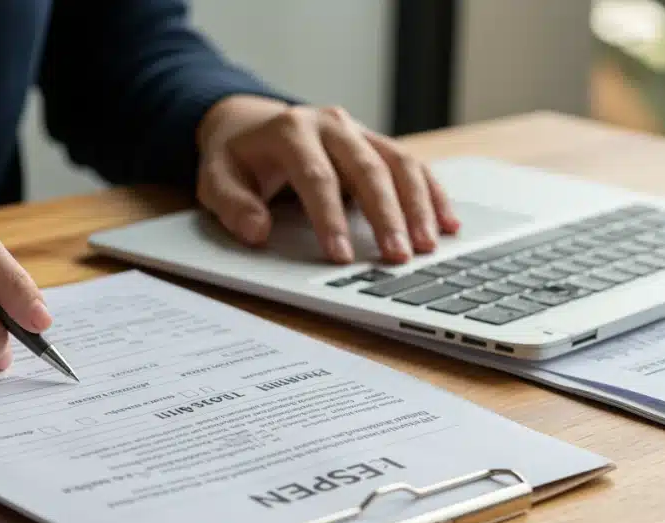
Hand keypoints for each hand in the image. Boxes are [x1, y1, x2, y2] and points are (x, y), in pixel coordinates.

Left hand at [195, 95, 459, 263]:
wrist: (248, 124)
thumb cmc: (236, 158)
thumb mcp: (217, 179)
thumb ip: (232, 205)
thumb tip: (257, 232)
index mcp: (290, 130)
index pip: (316, 177)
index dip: (330, 219)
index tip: (342, 256)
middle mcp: (330, 124)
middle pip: (367, 169)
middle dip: (385, 215)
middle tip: (398, 256)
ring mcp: (358, 130)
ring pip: (398, 163)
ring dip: (417, 206)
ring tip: (428, 246)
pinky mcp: (376, 143)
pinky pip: (411, 166)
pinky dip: (431, 195)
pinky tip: (447, 224)